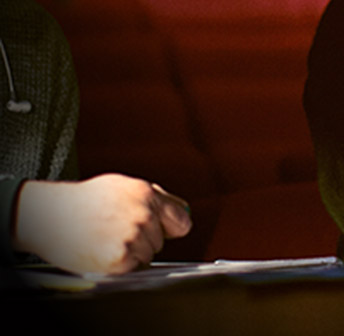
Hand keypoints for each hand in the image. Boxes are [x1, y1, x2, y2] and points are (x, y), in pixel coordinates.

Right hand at [12, 174, 192, 275]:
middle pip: (160, 240)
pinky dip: (120, 264)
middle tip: (115, 229)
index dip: (172, 228)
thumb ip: (158, 197)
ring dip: (132, 252)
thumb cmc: (85, 200)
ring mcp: (132, 237)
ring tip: (107, 238)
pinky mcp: (119, 258)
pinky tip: (102, 249)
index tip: (165, 231)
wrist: (49, 215)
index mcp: (147, 195)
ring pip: (147, 255)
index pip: (181, 221)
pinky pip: (133, 268)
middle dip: (144, 238)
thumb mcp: (124, 186)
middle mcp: (143, 215)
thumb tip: (184, 210)